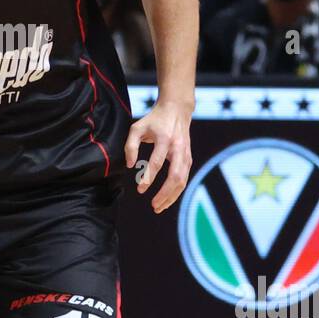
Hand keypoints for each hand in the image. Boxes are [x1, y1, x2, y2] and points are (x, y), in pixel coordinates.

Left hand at [124, 97, 192, 213]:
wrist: (177, 110)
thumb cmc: (154, 120)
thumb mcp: (137, 128)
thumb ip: (130, 146)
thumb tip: (130, 166)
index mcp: (165, 139)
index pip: (157, 162)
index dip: (148, 177)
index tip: (140, 189)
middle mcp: (178, 148)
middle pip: (175, 176)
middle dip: (165, 194)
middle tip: (153, 206)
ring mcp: (186, 154)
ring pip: (182, 180)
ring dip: (172, 196)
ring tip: (158, 207)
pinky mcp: (189, 159)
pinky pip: (184, 179)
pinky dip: (176, 191)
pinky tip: (167, 199)